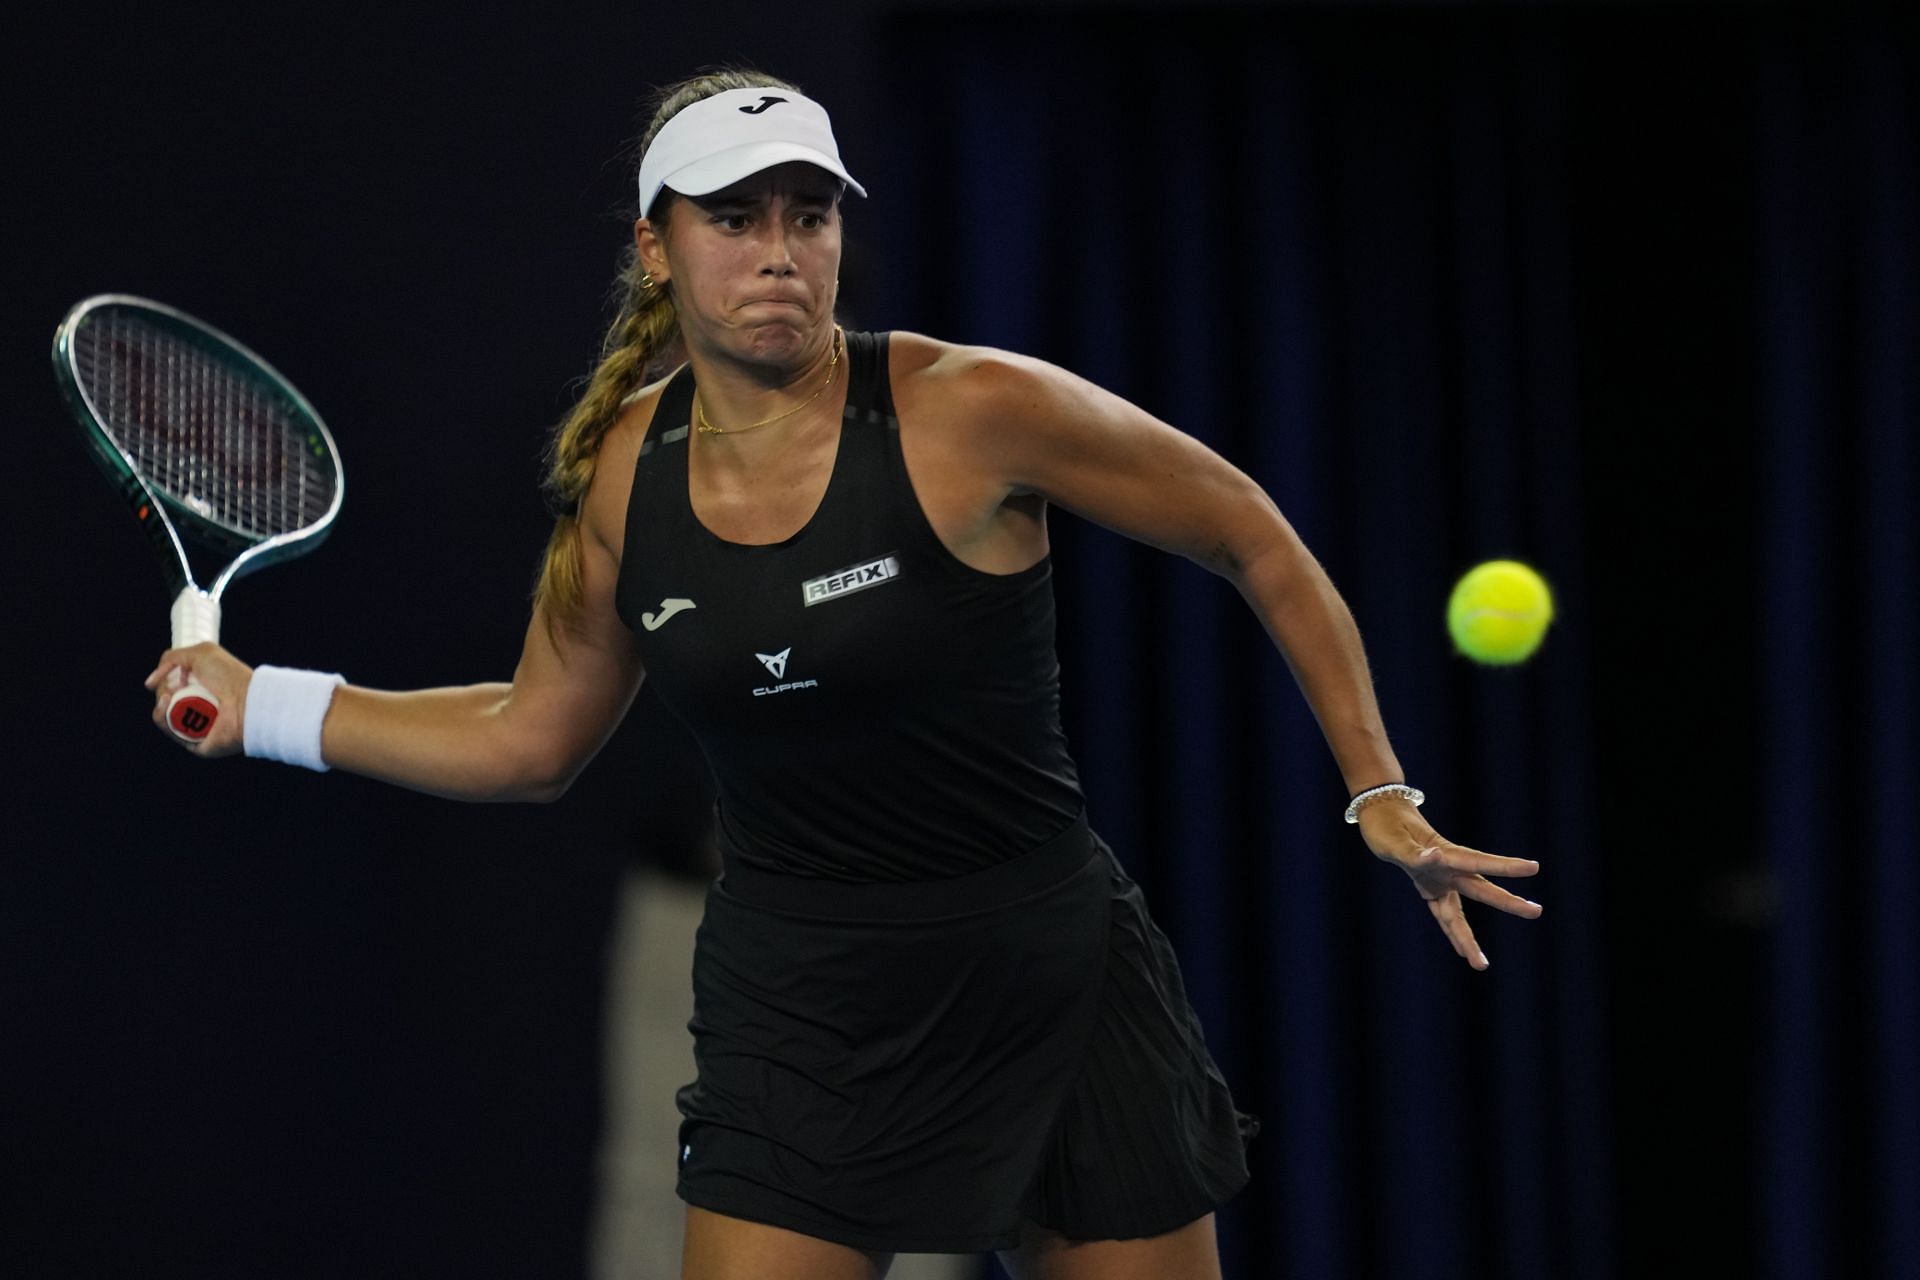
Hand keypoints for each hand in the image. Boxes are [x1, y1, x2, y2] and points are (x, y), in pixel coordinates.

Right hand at [143, 644, 252, 757]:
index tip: (167, 675)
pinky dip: (163, 719)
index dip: (165, 680)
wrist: (246, 701)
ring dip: (159, 706)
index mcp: (203, 689)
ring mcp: (197, 727)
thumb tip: (150, 683)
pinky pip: (171, 731)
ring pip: (164, 717)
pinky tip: (166, 706)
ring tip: (167, 697)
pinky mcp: (195, 742)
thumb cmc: (228, 676)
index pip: (173, 686)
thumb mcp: (201, 653)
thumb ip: (172, 658)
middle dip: (162, 692)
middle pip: (166, 701)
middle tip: (171, 688)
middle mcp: (199, 708)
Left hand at [1355, 798, 1541, 970]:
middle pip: (1481, 889)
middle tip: (1537, 911)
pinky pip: (1441, 915)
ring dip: (1469, 939)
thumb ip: (1415, 854)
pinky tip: (1461, 951)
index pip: (1479, 861)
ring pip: (1458, 915)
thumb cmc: (1387, 825)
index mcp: (1445, 853)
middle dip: (1508, 903)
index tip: (1534, 867)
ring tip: (1482, 965)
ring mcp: (1440, 880)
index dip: (1505, 866)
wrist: (1381, 814)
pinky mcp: (1428, 887)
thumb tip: (1438, 856)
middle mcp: (1448, 869)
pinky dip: (1450, 932)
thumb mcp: (1395, 841)